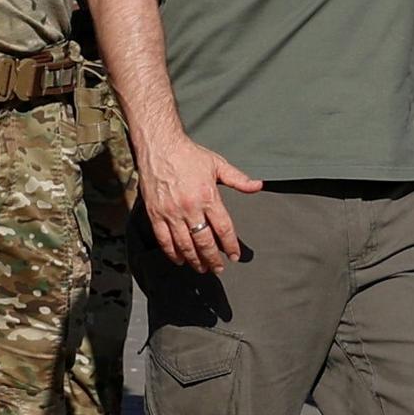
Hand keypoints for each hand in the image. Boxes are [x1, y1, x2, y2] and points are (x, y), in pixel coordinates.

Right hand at [136, 131, 262, 272]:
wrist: (159, 145)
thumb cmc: (188, 154)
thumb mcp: (217, 164)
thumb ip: (238, 179)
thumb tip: (258, 186)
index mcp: (208, 196)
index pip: (223, 229)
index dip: (230, 246)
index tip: (234, 256)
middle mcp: (189, 207)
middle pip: (204, 242)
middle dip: (213, 259)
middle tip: (218, 268)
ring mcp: (171, 212)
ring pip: (184, 245)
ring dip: (195, 260)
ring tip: (202, 268)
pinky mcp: (155, 213)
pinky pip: (164, 239)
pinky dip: (172, 253)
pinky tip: (179, 259)